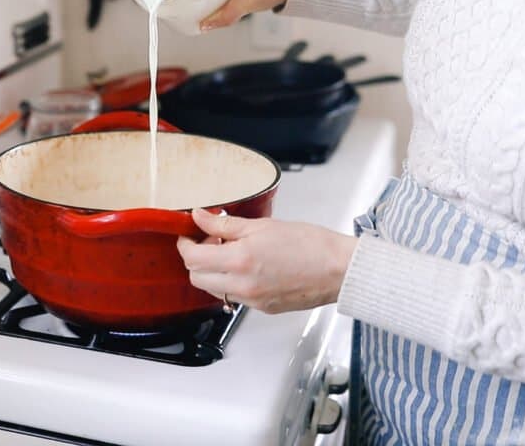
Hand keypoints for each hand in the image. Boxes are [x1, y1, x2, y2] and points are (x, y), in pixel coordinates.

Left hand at [177, 209, 356, 313]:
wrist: (339, 270)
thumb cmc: (311, 245)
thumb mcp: (263, 226)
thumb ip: (226, 224)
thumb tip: (200, 217)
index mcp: (240, 260)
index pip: (193, 258)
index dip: (185, 244)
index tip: (189, 234)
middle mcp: (243, 285)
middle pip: (197, 278)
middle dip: (196, 259)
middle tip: (210, 241)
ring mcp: (252, 301)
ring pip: (214, 290)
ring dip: (213, 272)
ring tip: (231, 252)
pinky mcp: (262, 308)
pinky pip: (234, 297)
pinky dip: (232, 282)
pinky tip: (248, 266)